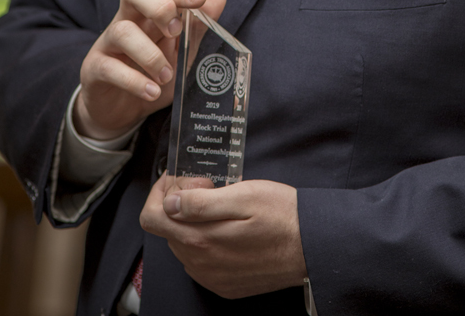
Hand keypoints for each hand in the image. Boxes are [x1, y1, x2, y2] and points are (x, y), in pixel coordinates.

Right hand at [74, 0, 225, 139]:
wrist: (121, 111)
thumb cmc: (154, 74)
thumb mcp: (181, 53)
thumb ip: (198, 27)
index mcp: (150, 14)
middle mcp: (128, 20)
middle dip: (159, 5)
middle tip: (176, 31)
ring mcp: (109, 43)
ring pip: (122, 31)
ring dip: (150, 55)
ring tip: (167, 76)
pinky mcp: (95, 69)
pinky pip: (109, 67)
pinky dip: (134, 81)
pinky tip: (151, 92)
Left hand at [140, 174, 306, 299]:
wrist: (313, 247)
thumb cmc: (283, 215)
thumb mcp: (244, 194)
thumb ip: (201, 202)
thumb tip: (169, 202)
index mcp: (200, 239)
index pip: (151, 218)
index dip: (161, 193)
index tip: (181, 180)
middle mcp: (200, 264)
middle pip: (167, 230)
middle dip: (178, 204)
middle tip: (207, 185)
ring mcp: (212, 277)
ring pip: (183, 245)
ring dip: (193, 223)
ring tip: (220, 204)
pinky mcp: (225, 285)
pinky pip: (200, 261)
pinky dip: (206, 241)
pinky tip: (228, 226)